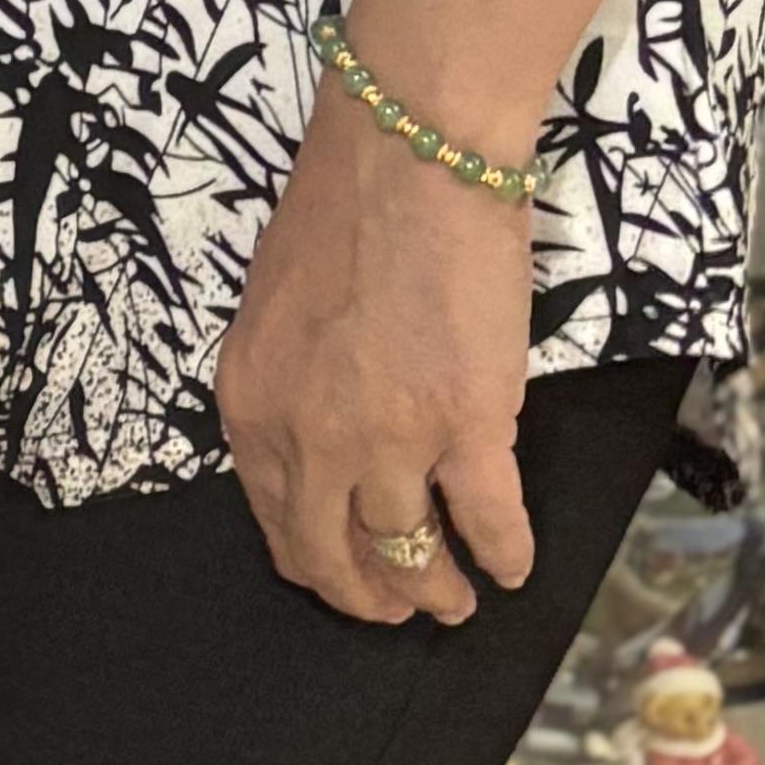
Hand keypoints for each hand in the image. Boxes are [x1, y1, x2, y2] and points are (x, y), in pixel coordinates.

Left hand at [214, 75, 536, 627]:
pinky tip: (511, 569)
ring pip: (409, 553)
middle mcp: (310, 438)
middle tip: (399, 609)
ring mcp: (390, 439)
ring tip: (455, 600)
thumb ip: (286, 386)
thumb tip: (315, 439)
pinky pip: (488, 521)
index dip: (315, 562)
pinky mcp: (468, 426)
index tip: (342, 576)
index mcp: (253, 405)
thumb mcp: (272, 310)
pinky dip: (504, 556)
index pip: (276, 520)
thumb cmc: (341, 208)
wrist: (408, 155)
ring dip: (435, 589)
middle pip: (335, 556)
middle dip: (369, 597)